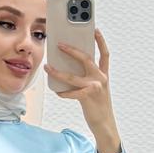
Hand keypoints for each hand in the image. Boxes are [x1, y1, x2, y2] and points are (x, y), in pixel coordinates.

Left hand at [44, 28, 120, 151]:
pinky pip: (71, 92)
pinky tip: (56, 91)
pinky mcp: (88, 96)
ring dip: (57, 72)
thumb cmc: (98, 105)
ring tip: (48, 67)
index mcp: (104, 74)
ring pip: (72, 76)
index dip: (100, 41)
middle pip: (86, 58)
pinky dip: (62, 92)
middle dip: (71, 50)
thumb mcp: (96, 88)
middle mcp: (101, 78)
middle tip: (59, 44)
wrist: (104, 123)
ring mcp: (95, 86)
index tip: (95, 29)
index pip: (104, 53)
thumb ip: (87, 77)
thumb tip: (68, 68)